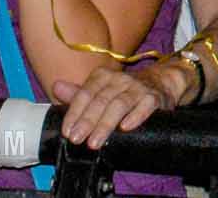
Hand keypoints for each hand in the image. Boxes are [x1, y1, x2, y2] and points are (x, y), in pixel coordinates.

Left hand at [54, 64, 173, 148]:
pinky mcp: (154, 97)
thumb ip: (78, 93)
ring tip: (95, 142)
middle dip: (87, 121)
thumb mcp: (100, 89)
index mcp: (103, 76)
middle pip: (101, 100)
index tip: (67, 131)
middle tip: (77, 139)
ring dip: (106, 124)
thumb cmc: (125, 90)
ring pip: (120, 104)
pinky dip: (135, 116)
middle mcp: (120, 79)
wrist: (160, 82)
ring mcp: (138, 87)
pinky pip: (145, 105)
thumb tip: (56, 87)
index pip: (85, 93)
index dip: (74, 113)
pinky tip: (126, 128)